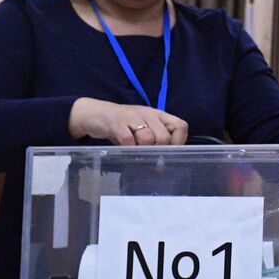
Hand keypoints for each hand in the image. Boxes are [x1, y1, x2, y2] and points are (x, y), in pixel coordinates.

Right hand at [68, 97, 188, 146]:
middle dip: (158, 150)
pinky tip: (125, 148)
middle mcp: (148, 114)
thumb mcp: (144, 128)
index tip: (170, 153)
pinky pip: (127, 139)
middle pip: (164, 137)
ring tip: (136, 151)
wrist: (97, 113)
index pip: (180, 127)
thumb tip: (163, 166)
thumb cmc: (125, 124)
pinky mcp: (116, 123)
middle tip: (150, 155)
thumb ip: (156, 141)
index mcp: (158, 115)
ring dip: (143, 149)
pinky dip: (128, 148)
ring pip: (148, 138)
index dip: (178, 142)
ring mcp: (132, 117)